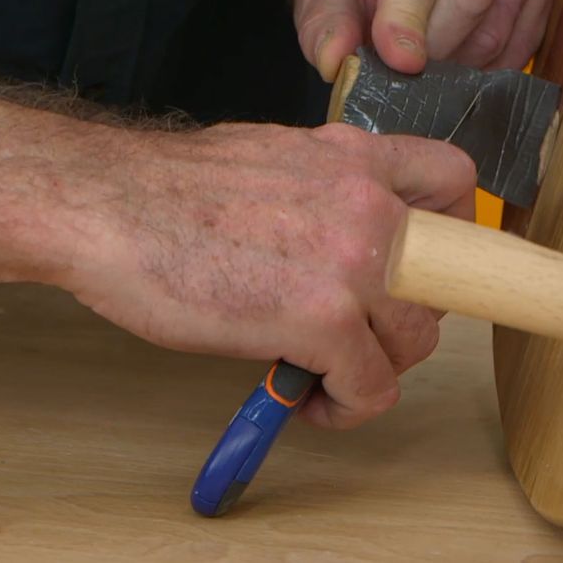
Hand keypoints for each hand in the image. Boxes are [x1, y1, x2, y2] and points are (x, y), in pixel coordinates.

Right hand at [64, 123, 475, 428]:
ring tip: (332, 374)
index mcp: (356, 156)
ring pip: (416, 338)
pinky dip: (346, 405)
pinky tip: (310, 401)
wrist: (104, 206)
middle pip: (449, 278)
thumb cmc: (170, 189)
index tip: (433, 266)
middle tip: (367, 332)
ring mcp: (350, 262)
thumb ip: (329, 187)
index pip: (455, 181)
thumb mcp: (275, 157)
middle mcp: (368, 203)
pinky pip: (373, 386)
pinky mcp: (322, 320)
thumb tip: (348, 232)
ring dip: (380, 366)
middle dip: (411, 316)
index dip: (457, 233)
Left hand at [294, 0, 550, 78]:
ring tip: (429, 63)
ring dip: (461, 62)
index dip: (410, 15)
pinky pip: (522, 44)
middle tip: (407, 70)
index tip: (399, 60)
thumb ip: (326, 19)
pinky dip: (488, 67)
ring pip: (499, 24)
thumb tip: (334, 61)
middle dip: (436, 45)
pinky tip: (460, 62)